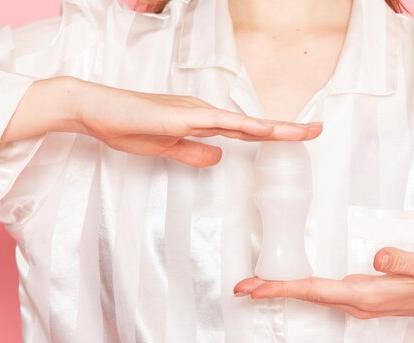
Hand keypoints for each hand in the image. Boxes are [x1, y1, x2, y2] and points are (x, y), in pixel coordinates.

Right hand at [73, 78, 322, 166]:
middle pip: (253, 125)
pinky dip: (244, 126)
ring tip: (305, 131)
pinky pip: (219, 123)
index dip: (273, 135)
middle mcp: (204, 113)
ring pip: (243, 122)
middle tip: (317, 130)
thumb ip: (193, 154)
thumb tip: (219, 160)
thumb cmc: (128, 127)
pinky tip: (264, 129)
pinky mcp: (181, 117)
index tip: (298, 138)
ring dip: (275, 127)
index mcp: (202, 122)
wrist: (96, 110)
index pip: (245, 132)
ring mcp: (195, 113)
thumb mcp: (168, 149)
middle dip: (287, 129)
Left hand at [232, 247, 413, 320]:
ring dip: (285, 291)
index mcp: (367, 295)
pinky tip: (296, 284)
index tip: (257, 289)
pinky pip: (325, 294)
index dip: (284, 289)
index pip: (316, 291)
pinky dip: (304, 289)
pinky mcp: (365, 296)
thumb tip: (376, 258)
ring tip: (258, 285)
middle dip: (273, 291)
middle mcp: (358, 302)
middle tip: (241, 287)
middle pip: (307, 297)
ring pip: (314, 296)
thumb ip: (403, 262)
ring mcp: (361, 301)